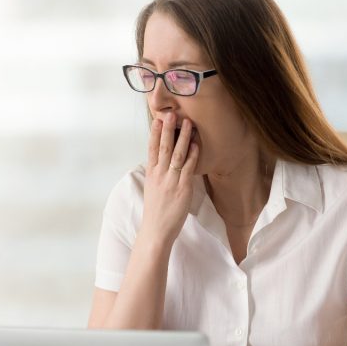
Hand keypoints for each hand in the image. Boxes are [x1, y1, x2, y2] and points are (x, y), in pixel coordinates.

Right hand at [140, 113, 199, 245]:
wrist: (156, 231)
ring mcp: (171, 181)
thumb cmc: (155, 211)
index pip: (152, 149)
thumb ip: (157, 174)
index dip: (155, 133)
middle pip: (164, 147)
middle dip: (168, 129)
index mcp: (151, 174)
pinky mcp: (182, 188)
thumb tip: (161, 161)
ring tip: (188, 123)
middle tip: (171, 114)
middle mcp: (160, 175)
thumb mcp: (151, 189)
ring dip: (183, 137)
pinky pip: (188, 168)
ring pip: (177, 154)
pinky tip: (196, 144)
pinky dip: (192, 155)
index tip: (157, 119)